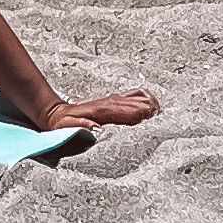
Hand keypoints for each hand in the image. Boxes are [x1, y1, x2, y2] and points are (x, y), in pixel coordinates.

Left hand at [43, 86, 158, 129]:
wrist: (58, 114)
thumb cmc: (64, 124)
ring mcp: (114, 99)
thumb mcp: (68, 127)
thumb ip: (81, 126)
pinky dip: (146, 98)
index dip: (144, 117)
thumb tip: (96, 127)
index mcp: (104, 110)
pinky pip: (135, 94)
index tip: (154, 122)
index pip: (130, 111)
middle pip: (140, 104)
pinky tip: (152, 105)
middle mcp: (111, 101)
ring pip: (140, 96)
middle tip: (164, 122)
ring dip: (152, 104)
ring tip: (161, 116)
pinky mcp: (114, 99)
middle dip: (153, 112)